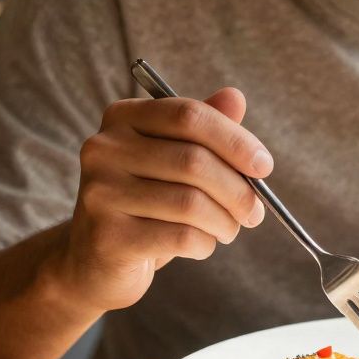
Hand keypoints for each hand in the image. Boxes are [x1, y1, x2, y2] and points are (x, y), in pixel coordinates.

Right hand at [56, 87, 271, 310]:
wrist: (94, 261)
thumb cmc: (145, 204)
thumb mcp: (173, 161)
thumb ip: (202, 129)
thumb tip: (235, 97)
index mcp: (122, 118)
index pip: (189, 115)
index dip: (235, 140)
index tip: (264, 166)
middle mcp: (104, 149)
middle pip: (194, 161)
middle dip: (238, 190)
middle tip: (255, 212)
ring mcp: (101, 193)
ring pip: (191, 203)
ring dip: (225, 221)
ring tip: (229, 229)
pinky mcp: (108, 237)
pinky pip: (181, 236)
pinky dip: (205, 243)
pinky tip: (203, 245)